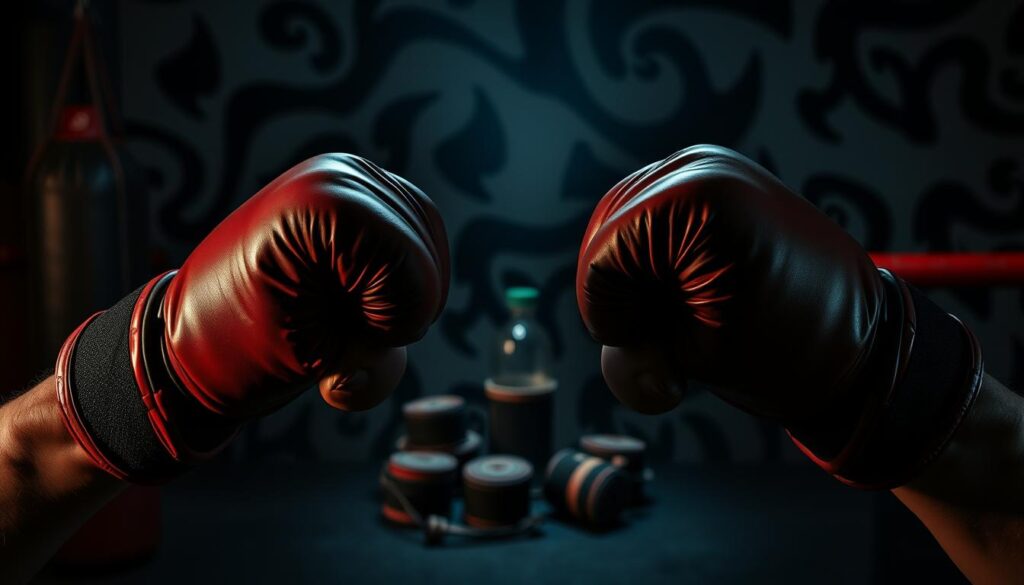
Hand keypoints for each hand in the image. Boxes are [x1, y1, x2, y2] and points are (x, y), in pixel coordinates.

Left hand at [56, 153, 448, 481]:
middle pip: (427, 261)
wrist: (194, 335)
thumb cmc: (240, 349)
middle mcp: (340, 173)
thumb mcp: (317, 361)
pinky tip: (358, 296)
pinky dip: (401, 279)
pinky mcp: (359, 189)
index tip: (335, 335)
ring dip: (398, 298)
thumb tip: (400, 335)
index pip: (416, 272)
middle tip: (332, 328)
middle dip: (392, 312)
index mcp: (322, 203)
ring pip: (429, 248)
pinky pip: (419, 235)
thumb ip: (382, 355)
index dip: (390, 323)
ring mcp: (351, 175)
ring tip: (342, 312)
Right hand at [576, 145, 981, 487]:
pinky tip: (694, 285)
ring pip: (617, 231)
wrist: (860, 340)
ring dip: (638, 281)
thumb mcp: (696, 361)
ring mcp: (705, 165)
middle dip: (626, 297)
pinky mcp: (712, 177)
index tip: (668, 349)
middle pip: (603, 240)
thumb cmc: (788, 354)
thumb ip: (627, 354)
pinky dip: (654, 262)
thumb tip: (620, 342)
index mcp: (696, 199)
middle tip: (682, 332)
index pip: (599, 262)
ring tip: (692, 308)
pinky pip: (644, 220)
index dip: (616, 319)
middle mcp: (698, 165)